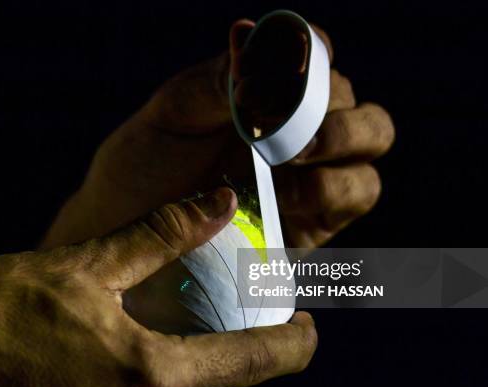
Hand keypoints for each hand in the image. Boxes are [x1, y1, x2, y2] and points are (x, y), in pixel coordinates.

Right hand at [0, 189, 316, 386]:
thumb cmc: (4, 306)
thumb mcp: (90, 262)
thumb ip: (163, 234)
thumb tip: (220, 202)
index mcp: (148, 378)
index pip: (251, 364)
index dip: (294, 344)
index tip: (310, 326)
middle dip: (244, 361)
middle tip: (243, 320)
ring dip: (207, 381)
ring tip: (201, 337)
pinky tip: (156, 359)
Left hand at [43, 19, 393, 249]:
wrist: (131, 235)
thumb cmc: (143, 168)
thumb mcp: (171, 116)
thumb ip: (216, 81)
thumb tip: (250, 35)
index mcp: (264, 94)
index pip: (314, 58)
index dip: (313, 55)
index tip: (289, 68)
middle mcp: (295, 130)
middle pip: (351, 98)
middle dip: (329, 109)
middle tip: (280, 129)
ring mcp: (311, 174)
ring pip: (370, 145)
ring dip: (337, 144)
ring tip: (282, 162)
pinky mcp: (314, 221)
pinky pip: (354, 195)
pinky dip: (328, 190)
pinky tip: (283, 198)